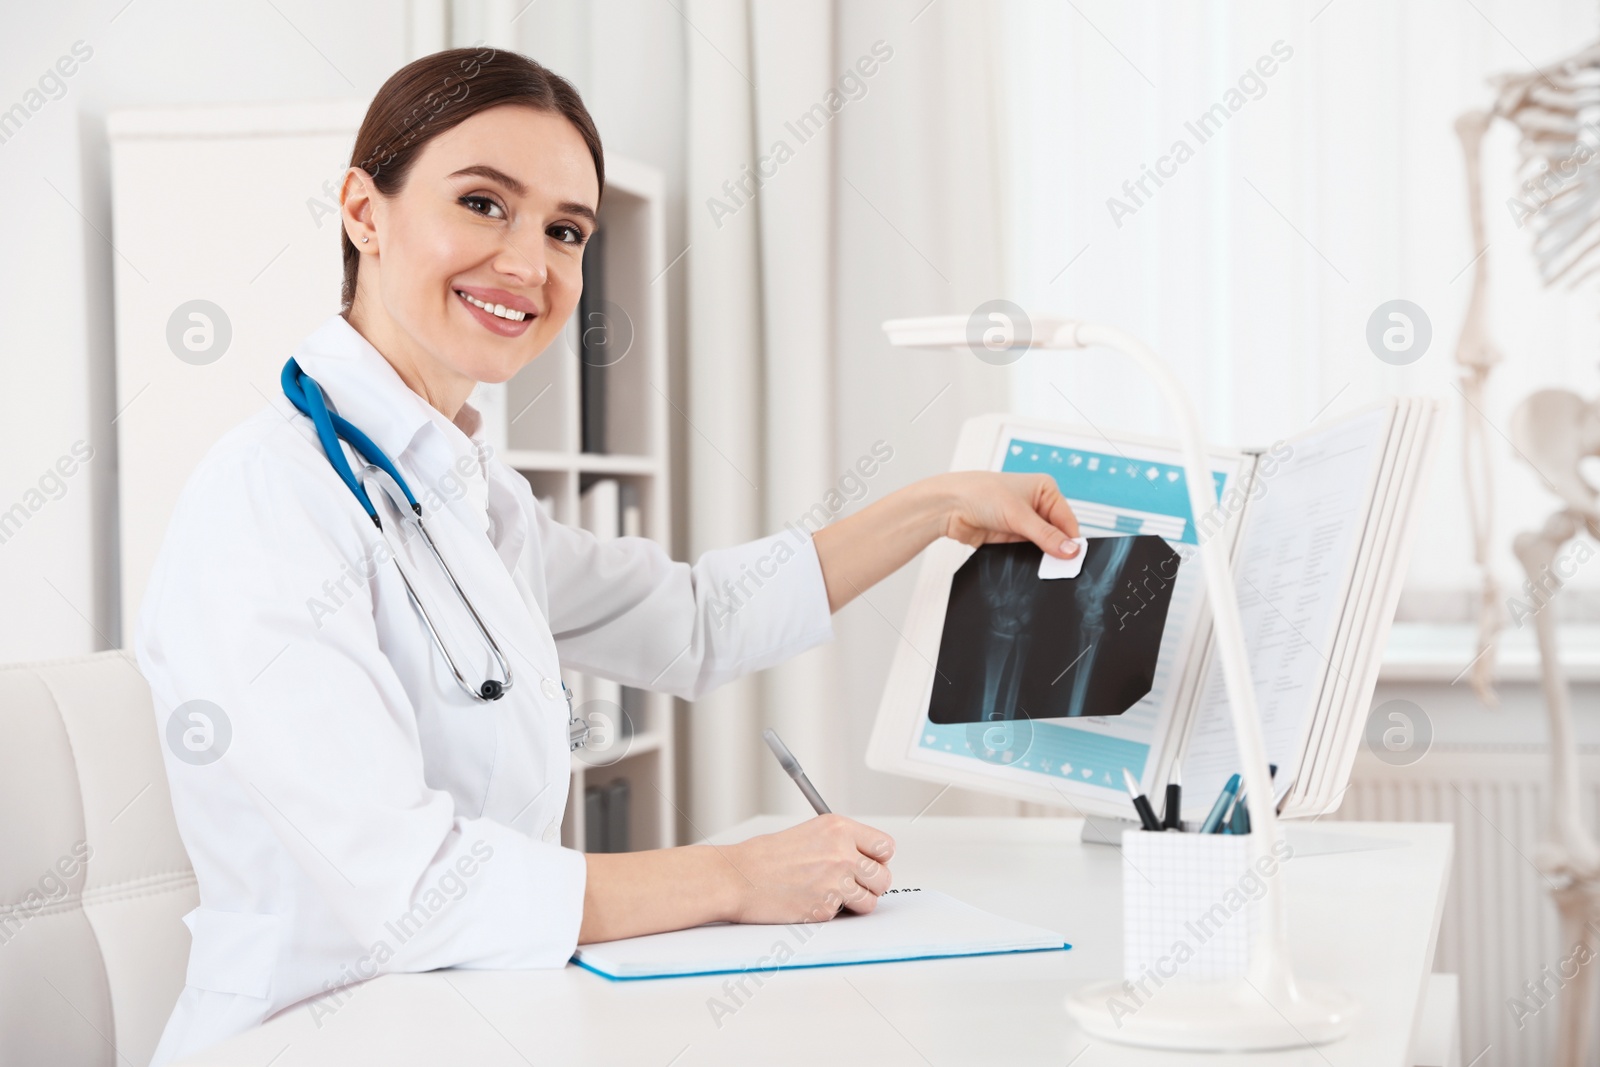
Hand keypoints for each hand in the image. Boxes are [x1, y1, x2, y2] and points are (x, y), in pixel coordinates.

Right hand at [724, 814, 894, 923]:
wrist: (738, 878)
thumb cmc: (765, 856)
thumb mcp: (810, 833)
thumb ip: (841, 843)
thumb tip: (866, 860)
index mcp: (839, 828)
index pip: (886, 847)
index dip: (879, 859)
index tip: (870, 864)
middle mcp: (842, 853)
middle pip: (884, 877)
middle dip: (871, 885)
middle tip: (853, 885)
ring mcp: (835, 882)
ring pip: (870, 901)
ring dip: (856, 903)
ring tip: (833, 896)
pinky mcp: (825, 908)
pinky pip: (843, 915)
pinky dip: (831, 912)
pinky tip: (810, 901)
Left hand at [935, 471, 1080, 558]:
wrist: (948, 506)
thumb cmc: (979, 493)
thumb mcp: (1018, 515)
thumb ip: (1046, 535)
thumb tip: (1070, 550)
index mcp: (1044, 490)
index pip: (1068, 519)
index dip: (1071, 540)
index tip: (1075, 559)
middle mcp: (1036, 505)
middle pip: (1057, 534)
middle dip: (1057, 549)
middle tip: (1061, 567)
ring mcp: (1023, 522)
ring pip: (1043, 545)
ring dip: (1042, 556)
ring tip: (1045, 567)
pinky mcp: (1011, 537)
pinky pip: (1027, 552)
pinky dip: (1030, 559)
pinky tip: (1031, 566)